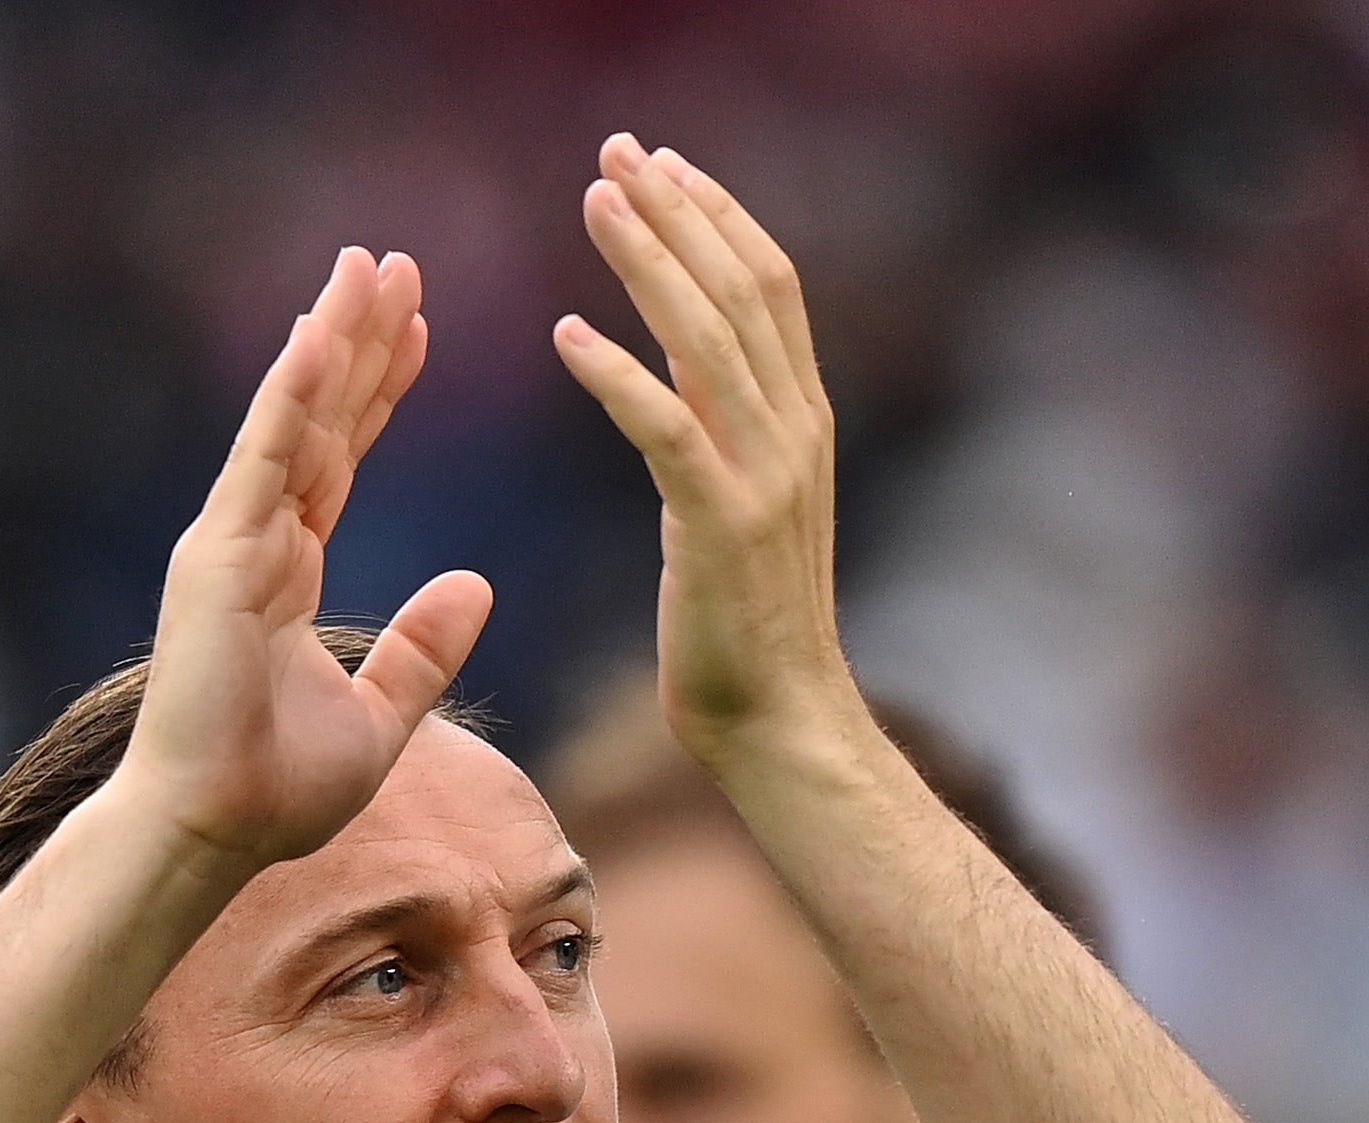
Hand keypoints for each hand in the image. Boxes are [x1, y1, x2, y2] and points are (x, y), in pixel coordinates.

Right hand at [105, 248, 493, 876]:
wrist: (210, 834)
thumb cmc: (274, 793)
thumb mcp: (378, 718)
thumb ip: (423, 650)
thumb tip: (477, 585)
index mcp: (286, 570)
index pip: (341, 458)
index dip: (380, 391)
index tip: (420, 327)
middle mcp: (254, 542)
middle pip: (318, 419)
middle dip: (357, 338)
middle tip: (395, 261)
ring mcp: (229, 544)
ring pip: (290, 420)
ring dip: (328, 339)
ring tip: (365, 266)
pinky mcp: (216, 560)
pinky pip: (261, 462)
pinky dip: (288, 397)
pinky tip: (319, 334)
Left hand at [555, 137, 862, 770]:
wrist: (784, 723)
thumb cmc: (749, 629)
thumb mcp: (743, 506)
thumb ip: (726, 431)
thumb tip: (686, 369)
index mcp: (803, 421)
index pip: (770, 287)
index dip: (719, 217)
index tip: (665, 165)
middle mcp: (795, 432)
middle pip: (740, 289)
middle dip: (677, 212)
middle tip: (616, 152)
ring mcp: (766, 476)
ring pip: (707, 340)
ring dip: (647, 262)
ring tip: (593, 202)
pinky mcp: (720, 525)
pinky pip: (665, 428)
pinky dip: (616, 373)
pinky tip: (564, 334)